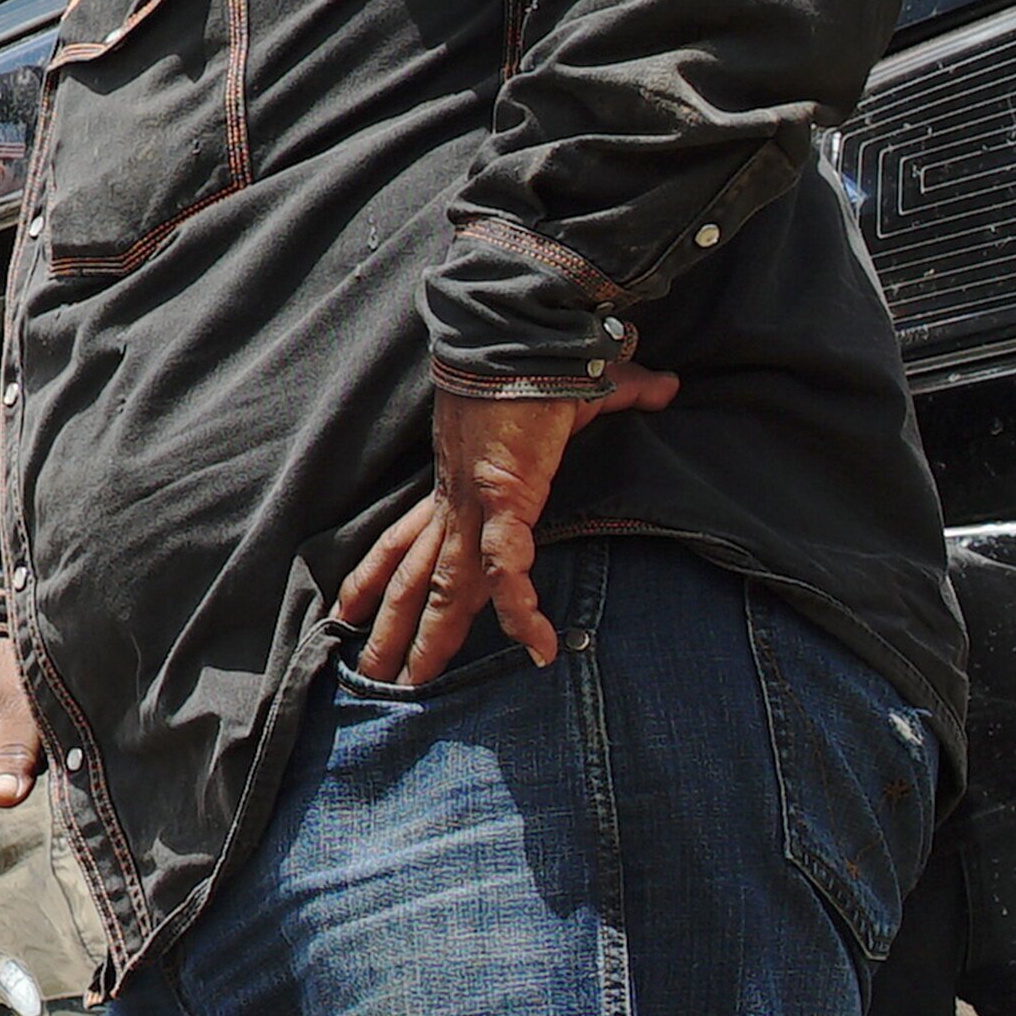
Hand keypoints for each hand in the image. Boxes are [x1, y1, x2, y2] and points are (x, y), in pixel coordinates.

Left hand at [334, 362, 676, 685]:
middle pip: (416, 578)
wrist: (526, 328)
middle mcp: (457, 502)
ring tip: (412, 686)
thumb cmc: (547, 360)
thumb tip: (665, 387)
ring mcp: (476, 502)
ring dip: (429, 636)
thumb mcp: (581, 392)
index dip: (375, 577)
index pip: (404, 541)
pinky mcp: (505, 494)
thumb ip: (621, 395)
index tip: (349, 611)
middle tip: (372, 680)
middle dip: (395, 630)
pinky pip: (507, 563)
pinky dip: (520, 604)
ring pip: (446, 585)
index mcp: (459, 484)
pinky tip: (538, 645)